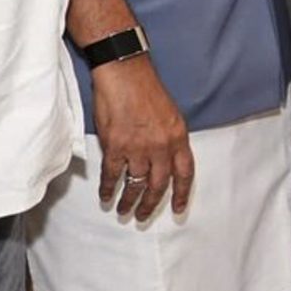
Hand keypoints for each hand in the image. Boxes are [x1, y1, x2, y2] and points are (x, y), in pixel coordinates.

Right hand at [93, 56, 195, 219]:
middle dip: (151, 204)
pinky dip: (109, 188)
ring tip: (124, 211)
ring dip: (129, 201)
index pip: (184, 173)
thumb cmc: (146, 90)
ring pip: (135, 183)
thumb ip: (170, 139)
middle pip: (159, 184)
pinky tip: (106, 196)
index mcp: (178, 137)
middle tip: (143, 216)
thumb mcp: (171, 115)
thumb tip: (166, 160)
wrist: (124, 74)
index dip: (182, 193)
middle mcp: (161, 146)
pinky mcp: (115, 146)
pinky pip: (112, 175)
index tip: (179, 208)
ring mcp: (138, 148)